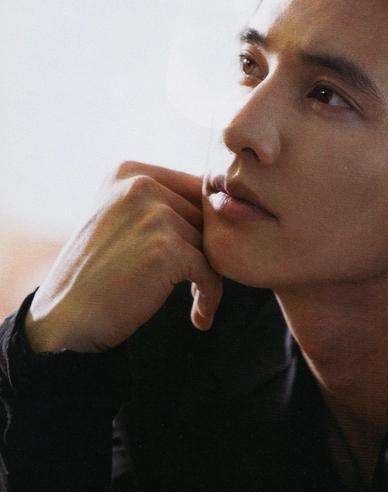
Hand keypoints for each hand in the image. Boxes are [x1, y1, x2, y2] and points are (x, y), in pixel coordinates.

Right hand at [24, 161, 222, 352]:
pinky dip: (210, 297)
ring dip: (208, 276)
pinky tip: (200, 317)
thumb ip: (163, 202)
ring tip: (195, 301)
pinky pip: (210, 272)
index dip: (203, 227)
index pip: (196, 190)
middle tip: (196, 284)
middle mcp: (140, 185)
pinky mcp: (166, 248)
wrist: (64, 318)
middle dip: (206, 252)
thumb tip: (218, 196)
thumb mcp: (123, 220)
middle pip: (205, 217)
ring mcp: (154, 215)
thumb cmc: (100, 273)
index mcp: (130, 173)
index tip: (199, 258)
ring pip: (210, 244)